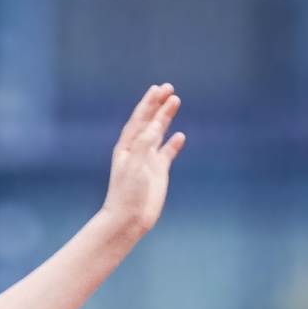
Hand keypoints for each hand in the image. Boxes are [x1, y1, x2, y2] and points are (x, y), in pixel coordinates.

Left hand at [99, 84, 185, 238]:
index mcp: (127, 146)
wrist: (128, 219)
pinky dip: (173, 144)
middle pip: (149, 121)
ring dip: (166, 118)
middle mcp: (137, 150)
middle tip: (170, 89)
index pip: (139, 119)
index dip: (149, 103)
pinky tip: (180, 136)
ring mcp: (148, 160)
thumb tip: (157, 124)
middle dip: (158, 105)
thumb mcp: (134, 165)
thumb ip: (145, 143)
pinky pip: (167, 153)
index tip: (159, 89)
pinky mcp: (158, 172)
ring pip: (159, 133)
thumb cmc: (126, 193)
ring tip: (176, 101)